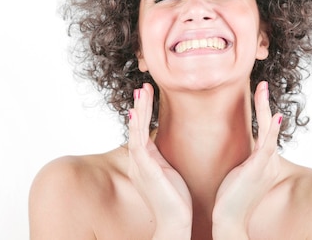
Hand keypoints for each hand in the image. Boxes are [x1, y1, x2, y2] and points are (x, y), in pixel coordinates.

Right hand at [128, 83, 191, 238]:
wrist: (176, 224)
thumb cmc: (176, 200)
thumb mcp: (169, 171)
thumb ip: (164, 157)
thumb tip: (169, 142)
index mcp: (144, 162)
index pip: (140, 131)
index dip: (142, 112)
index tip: (147, 94)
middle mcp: (138, 162)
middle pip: (135, 127)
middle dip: (139, 106)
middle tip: (143, 87)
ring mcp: (139, 166)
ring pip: (135, 130)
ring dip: (138, 110)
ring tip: (141, 91)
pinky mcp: (145, 170)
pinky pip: (137, 142)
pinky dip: (137, 125)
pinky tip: (136, 112)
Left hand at [212, 81, 281, 237]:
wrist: (229, 221)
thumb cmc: (230, 198)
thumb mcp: (237, 172)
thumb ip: (241, 157)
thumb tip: (232, 142)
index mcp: (265, 162)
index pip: (266, 130)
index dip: (263, 111)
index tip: (259, 92)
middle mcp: (270, 162)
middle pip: (270, 126)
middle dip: (265, 103)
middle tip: (262, 83)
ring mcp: (266, 166)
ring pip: (269, 130)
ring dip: (265, 108)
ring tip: (262, 88)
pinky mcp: (259, 169)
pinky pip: (267, 145)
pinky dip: (271, 130)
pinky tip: (275, 117)